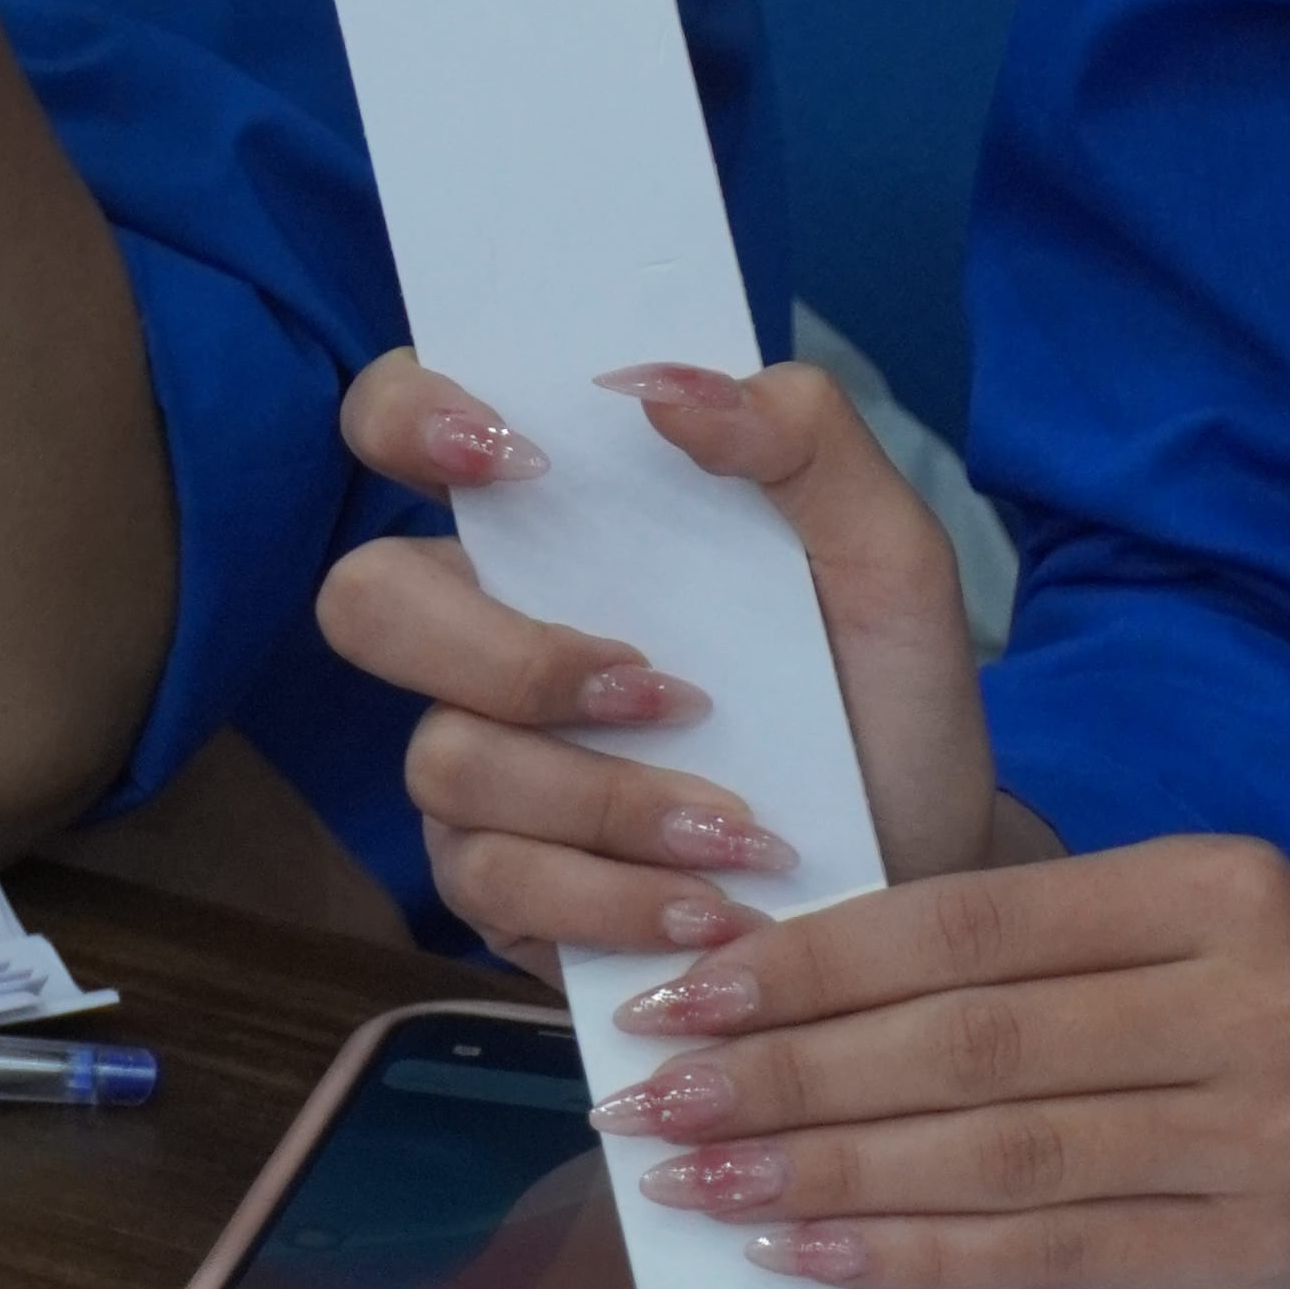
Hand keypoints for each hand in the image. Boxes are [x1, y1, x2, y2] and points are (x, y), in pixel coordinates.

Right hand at [320, 347, 1007, 938]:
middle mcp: (493, 625)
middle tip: (650, 685)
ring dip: (604, 800)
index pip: (404, 420)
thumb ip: (800, 435)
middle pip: (367, 602)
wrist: (922, 862)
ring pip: (445, 761)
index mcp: (569, 517)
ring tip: (735, 826)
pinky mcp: (499, 882)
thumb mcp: (888, 550)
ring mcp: (483, 759)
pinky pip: (493, 884)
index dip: (409, 412)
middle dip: (500, 652)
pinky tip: (712, 907)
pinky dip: (614, 899)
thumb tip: (660, 381)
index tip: (515, 455)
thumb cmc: (889, 689)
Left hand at [588, 864, 1289, 1288]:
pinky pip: (1043, 1254)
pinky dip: (911, 1254)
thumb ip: (1027, 923)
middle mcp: (1247, 1002)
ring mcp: (1256, 1134)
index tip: (688, 984)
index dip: (821, 958)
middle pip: (973, 1047)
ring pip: (995, 1160)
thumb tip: (794, 958)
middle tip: (650, 1093)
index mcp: (1217, 881)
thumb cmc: (1268, 980)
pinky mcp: (1244, 1247)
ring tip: (697, 1178)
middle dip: (790, 1073)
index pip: (979, 922)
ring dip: (826, 1174)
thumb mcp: (1181, 903)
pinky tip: (808, 1250)